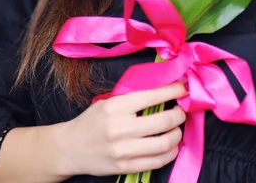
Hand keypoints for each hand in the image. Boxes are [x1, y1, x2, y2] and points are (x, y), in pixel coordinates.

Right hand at [63, 82, 187, 176]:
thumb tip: (162, 92)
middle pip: (163, 121)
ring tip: (177, 129)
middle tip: (182, 110)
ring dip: (177, 134)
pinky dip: (170, 153)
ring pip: (164, 143)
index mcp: (116, 107)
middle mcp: (120, 128)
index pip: (152, 97)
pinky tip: (171, 146)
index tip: (184, 88)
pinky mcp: (125, 167)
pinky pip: (156, 162)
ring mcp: (123, 150)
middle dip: (179, 114)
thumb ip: (132, 99)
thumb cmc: (92, 121)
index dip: (173, 91)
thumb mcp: (108, 102)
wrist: (71, 148)